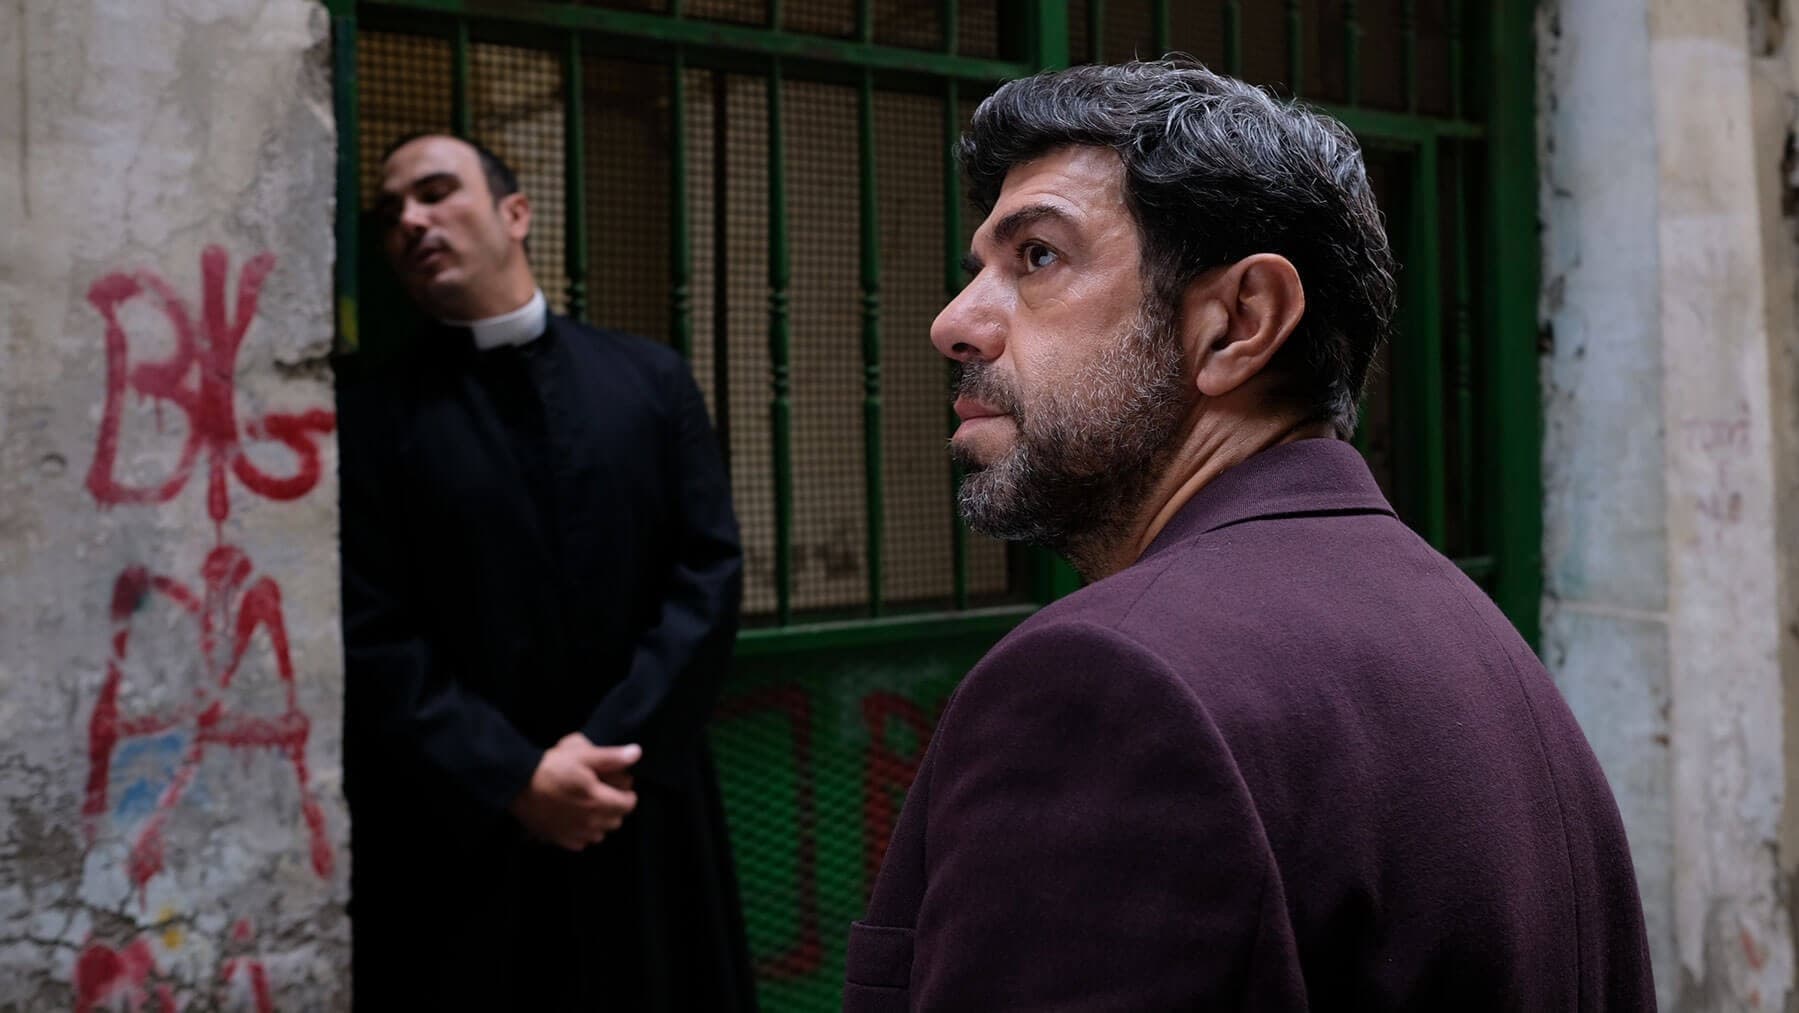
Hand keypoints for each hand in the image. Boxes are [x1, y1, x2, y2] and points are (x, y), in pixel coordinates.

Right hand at [509, 734, 640, 850]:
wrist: (517, 785)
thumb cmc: (551, 768)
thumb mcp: (582, 755)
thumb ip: (611, 757)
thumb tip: (636, 753)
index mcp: (599, 801)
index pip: (629, 805)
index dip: (627, 794)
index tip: (619, 785)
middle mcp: (590, 822)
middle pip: (616, 820)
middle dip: (615, 808)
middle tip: (604, 793)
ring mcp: (574, 834)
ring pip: (600, 834)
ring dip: (600, 822)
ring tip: (589, 806)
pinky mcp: (559, 840)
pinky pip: (581, 842)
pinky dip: (582, 832)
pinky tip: (573, 818)